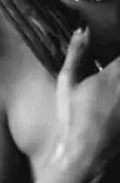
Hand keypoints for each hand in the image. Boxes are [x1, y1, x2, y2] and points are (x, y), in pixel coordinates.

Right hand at [55, 27, 119, 175]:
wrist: (86, 151)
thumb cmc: (73, 116)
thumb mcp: (67, 82)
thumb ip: (75, 53)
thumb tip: (80, 30)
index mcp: (113, 74)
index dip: (116, 43)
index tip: (113, 39)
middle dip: (117, 64)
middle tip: (108, 69)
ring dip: (118, 77)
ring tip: (110, 82)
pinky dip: (119, 93)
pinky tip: (113, 97)